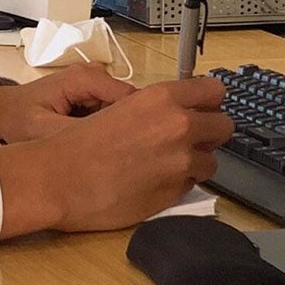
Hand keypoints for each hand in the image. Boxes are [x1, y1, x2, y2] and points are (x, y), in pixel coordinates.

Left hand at [0, 64, 135, 142]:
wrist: (4, 111)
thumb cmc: (18, 118)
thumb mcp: (43, 130)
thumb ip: (75, 132)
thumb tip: (107, 142)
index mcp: (83, 79)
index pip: (127, 96)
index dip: (134, 121)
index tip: (133, 147)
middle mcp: (92, 74)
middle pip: (127, 102)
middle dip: (122, 126)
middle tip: (109, 152)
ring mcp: (92, 82)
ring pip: (121, 108)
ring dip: (113, 127)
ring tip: (93, 146)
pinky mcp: (91, 92)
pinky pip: (111, 110)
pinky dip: (105, 125)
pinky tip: (89, 138)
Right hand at [0, 77, 232, 236]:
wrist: (59, 179)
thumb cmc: (80, 142)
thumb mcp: (122, 107)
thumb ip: (158, 107)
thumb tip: (182, 111)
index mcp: (164, 98)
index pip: (215, 90)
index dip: (208, 101)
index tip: (201, 108)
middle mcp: (180, 127)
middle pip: (225, 126)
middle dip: (210, 132)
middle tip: (188, 138)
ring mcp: (181, 162)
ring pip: (212, 160)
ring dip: (195, 161)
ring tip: (166, 164)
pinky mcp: (175, 193)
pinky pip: (192, 184)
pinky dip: (179, 183)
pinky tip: (153, 181)